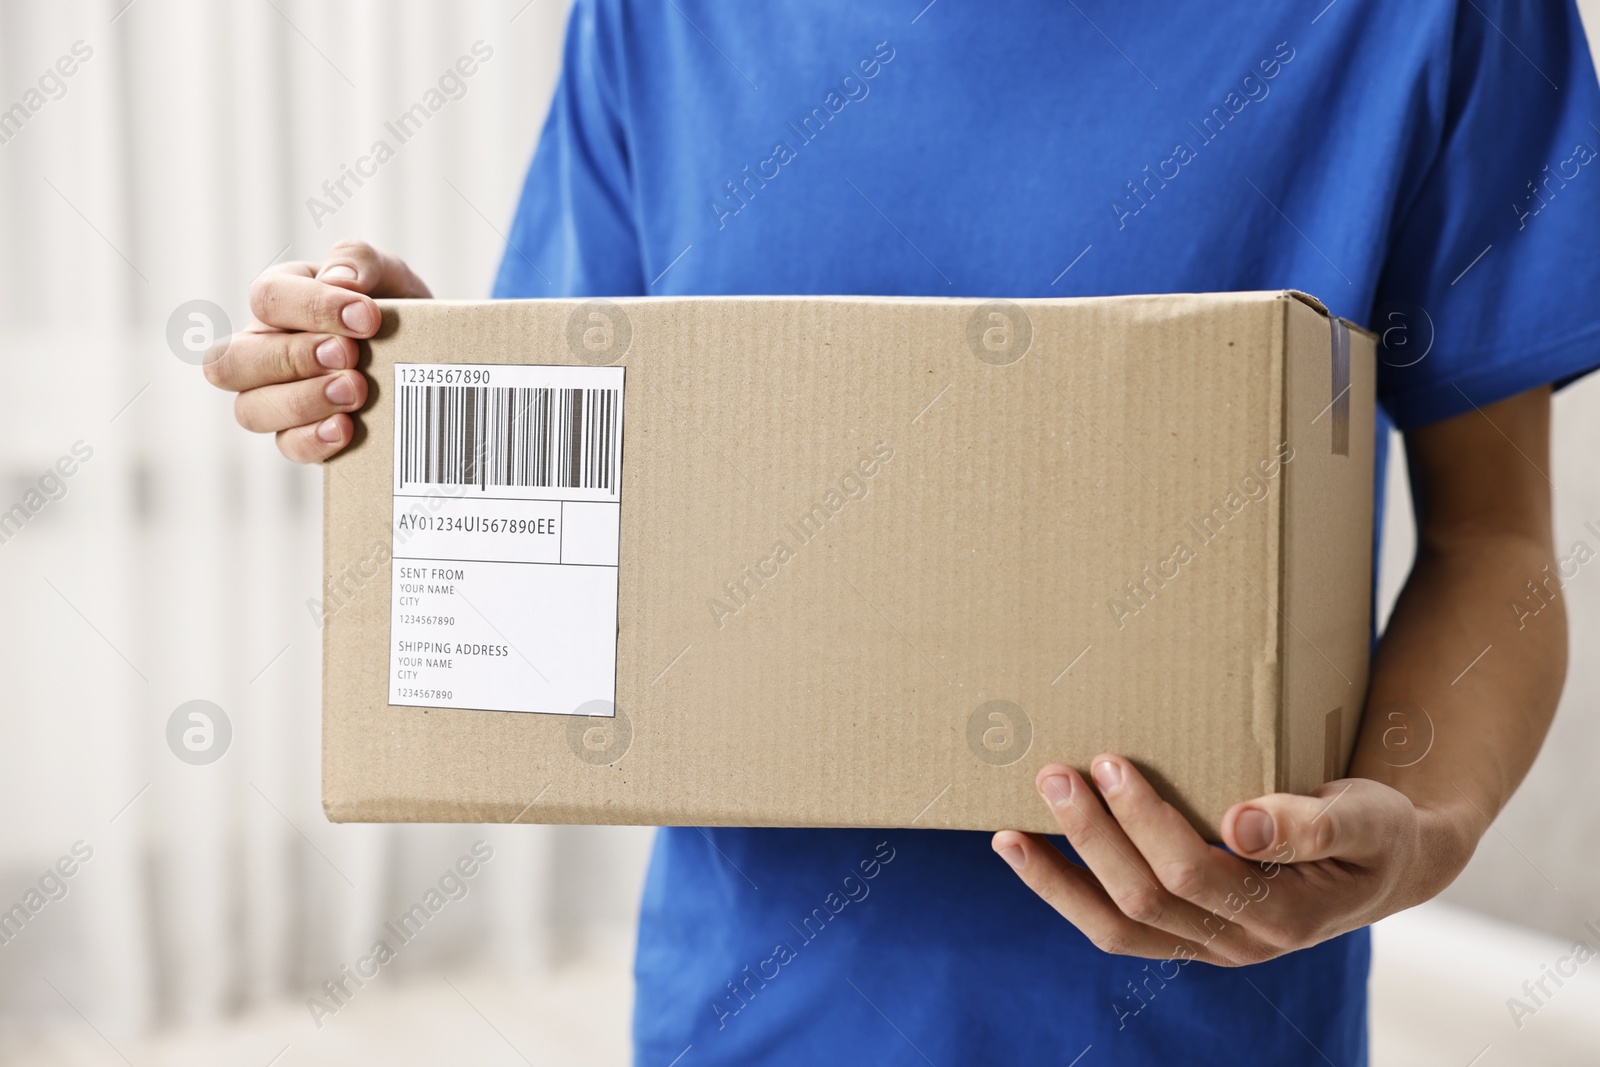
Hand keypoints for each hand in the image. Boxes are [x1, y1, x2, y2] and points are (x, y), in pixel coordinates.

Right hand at [203, 240, 430, 461]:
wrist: (429, 355)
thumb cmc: (396, 309)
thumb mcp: (387, 273)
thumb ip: (359, 260)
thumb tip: (338, 280)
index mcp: (281, 299)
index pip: (267, 298)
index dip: (313, 308)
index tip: (367, 317)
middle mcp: (264, 348)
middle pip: (235, 360)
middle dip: (295, 358)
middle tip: (350, 356)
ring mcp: (275, 396)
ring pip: (250, 409)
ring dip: (302, 401)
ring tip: (356, 392)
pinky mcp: (300, 434)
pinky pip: (286, 445)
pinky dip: (314, 439)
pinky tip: (347, 428)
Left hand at [991, 756, 1469, 964]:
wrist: (1382, 863)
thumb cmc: (1372, 829)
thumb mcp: (1363, 817)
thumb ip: (1310, 823)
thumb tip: (1242, 824)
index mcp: (1284, 916)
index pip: (1195, 873)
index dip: (1145, 821)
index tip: (1110, 762)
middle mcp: (1241, 944)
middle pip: (1145, 899)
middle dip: (1091, 836)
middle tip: (1052, 773)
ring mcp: (1208, 947)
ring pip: (1116, 928)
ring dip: (1058, 878)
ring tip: (1008, 832)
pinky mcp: (1184, 936)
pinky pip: (1114, 927)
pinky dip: (1064, 891)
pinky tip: (1025, 853)